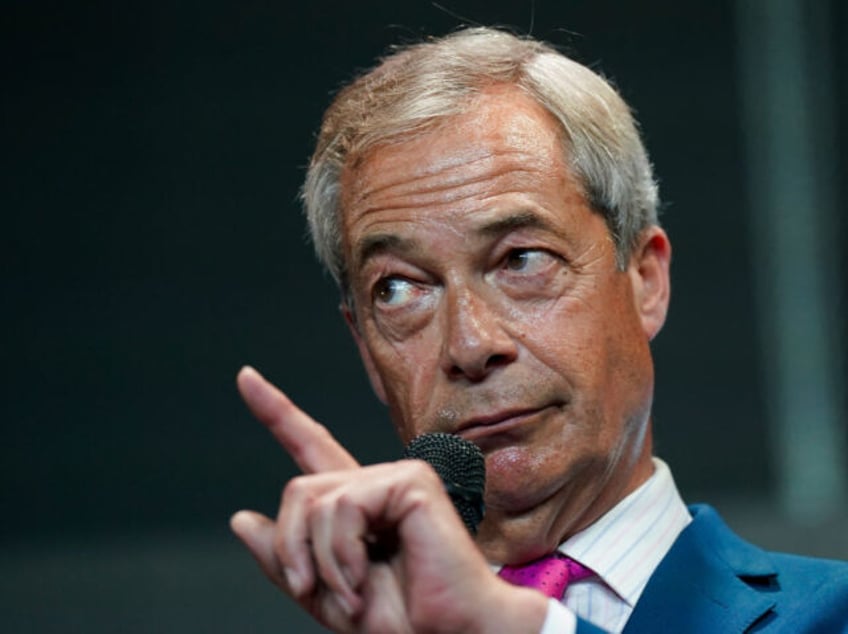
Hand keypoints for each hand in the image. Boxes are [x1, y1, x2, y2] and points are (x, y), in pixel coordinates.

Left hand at [230, 366, 547, 633]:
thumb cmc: (401, 621)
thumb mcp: (323, 591)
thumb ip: (284, 556)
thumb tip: (240, 519)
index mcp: (356, 505)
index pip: (311, 447)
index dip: (277, 413)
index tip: (246, 378)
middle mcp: (374, 483)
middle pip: (298, 491)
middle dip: (292, 547)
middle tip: (312, 588)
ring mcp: (396, 477)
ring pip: (315, 500)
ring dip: (320, 560)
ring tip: (351, 591)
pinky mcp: (412, 481)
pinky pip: (344, 506)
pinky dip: (341, 551)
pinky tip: (364, 574)